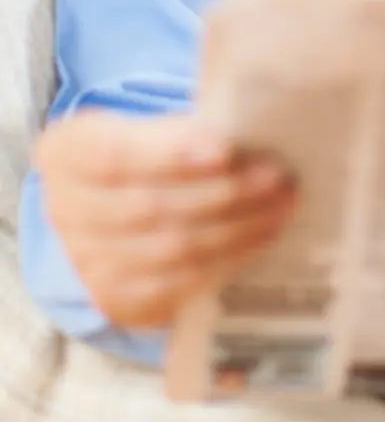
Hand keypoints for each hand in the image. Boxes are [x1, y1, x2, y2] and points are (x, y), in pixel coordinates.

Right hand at [36, 109, 296, 329]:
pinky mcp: (120, 299)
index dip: (169, 153)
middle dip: (223, 191)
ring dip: (236, 227)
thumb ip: (191, 123)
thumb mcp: (155, 123)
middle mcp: (66, 211)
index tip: (225, 148)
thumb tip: (255, 121)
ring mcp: (89, 262)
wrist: (121, 204)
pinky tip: (260, 237)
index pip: (114, 154)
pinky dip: (227, 259)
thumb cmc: (151, 151)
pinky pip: (180, 283)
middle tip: (277, 177)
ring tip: (281, 205)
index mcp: (67, 152)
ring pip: (170, 248)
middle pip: (150, 205)